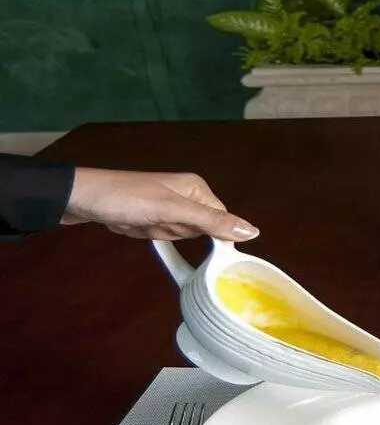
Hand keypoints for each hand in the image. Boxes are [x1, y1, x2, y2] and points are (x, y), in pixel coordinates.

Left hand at [61, 168, 259, 240]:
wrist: (81, 198)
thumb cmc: (127, 199)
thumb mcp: (173, 211)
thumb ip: (213, 222)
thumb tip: (254, 231)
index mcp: (197, 188)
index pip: (221, 220)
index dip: (209, 235)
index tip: (187, 236)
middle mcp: (187, 195)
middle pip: (202, 230)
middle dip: (179, 234)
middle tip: (158, 223)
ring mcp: (169, 207)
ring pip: (182, 235)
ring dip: (163, 236)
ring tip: (144, 222)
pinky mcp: (154, 217)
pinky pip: (165, 236)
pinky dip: (152, 237)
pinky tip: (136, 226)